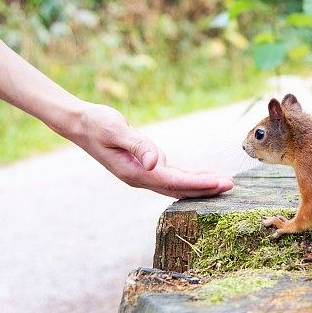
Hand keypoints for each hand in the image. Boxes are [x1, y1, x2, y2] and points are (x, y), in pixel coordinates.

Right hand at [68, 103, 233, 198]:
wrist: (80, 124)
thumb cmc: (97, 124)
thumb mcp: (116, 130)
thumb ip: (137, 145)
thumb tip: (155, 162)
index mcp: (136, 172)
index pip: (174, 182)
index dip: (199, 184)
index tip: (220, 184)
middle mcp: (141, 177)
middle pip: (180, 188)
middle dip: (206, 189)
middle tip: (231, 186)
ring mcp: (143, 174)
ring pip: (178, 184)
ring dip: (201, 185)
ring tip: (223, 183)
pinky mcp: (145, 167)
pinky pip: (173, 176)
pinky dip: (190, 177)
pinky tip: (204, 176)